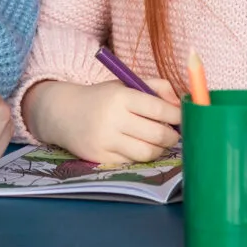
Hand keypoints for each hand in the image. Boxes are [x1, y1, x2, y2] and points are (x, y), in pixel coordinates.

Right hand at [24, 77, 183, 166]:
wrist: (64, 114)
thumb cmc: (103, 98)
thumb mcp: (126, 85)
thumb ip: (157, 88)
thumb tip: (179, 104)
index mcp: (121, 97)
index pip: (159, 109)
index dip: (177, 116)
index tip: (182, 117)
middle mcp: (113, 119)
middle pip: (157, 135)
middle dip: (172, 136)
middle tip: (173, 133)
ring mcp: (106, 140)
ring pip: (147, 153)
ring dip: (159, 149)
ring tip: (158, 142)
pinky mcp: (101, 157)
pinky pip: (132, 161)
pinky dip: (141, 156)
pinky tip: (139, 146)